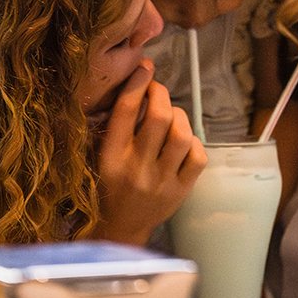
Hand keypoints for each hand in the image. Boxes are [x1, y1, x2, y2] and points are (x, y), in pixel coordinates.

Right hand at [93, 59, 206, 245]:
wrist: (119, 229)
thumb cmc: (108, 185)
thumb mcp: (100, 156)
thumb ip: (116, 125)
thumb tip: (139, 83)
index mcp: (111, 158)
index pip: (126, 111)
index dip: (138, 83)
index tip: (145, 68)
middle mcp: (137, 169)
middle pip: (158, 117)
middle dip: (161, 93)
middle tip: (157, 88)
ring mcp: (162, 181)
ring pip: (182, 133)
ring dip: (178, 115)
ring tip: (170, 116)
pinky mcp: (181, 191)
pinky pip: (198, 155)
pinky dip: (193, 141)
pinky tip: (182, 141)